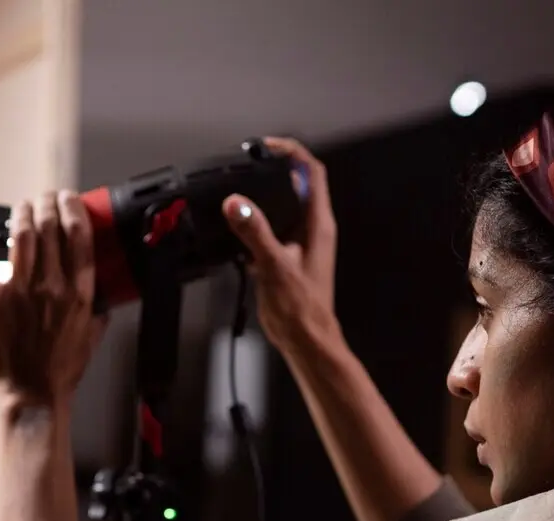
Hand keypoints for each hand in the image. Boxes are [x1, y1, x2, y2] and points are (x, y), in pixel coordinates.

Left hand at [0, 192, 107, 414]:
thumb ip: (99, 306)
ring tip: (25, 206)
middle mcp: (51, 287)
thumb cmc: (63, 368)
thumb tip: (103, 288)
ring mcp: (20, 292)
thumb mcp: (94, 334)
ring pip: (22, 234)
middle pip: (50, 227)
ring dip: (23, 211)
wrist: (34, 393)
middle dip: (48, 203)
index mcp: (79, 294)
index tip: (71, 198)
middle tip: (47, 199)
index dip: (74, 208)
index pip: (79, 235)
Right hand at [221, 137, 339, 355]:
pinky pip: (272, 231)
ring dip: (262, 198)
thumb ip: (254, 232)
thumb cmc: (302, 309)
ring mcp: (301, 243)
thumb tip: (236, 204)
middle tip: (247, 166)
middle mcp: (312, 229)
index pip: (311, 172)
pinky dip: (255, 225)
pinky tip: (236, 234)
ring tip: (237, 194)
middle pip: (296, 185)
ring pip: (282, 208)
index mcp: (317, 224)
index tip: (267, 147)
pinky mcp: (288, 258)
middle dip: (272, 171)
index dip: (291, 152)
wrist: (306, 340)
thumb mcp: (274, 265)